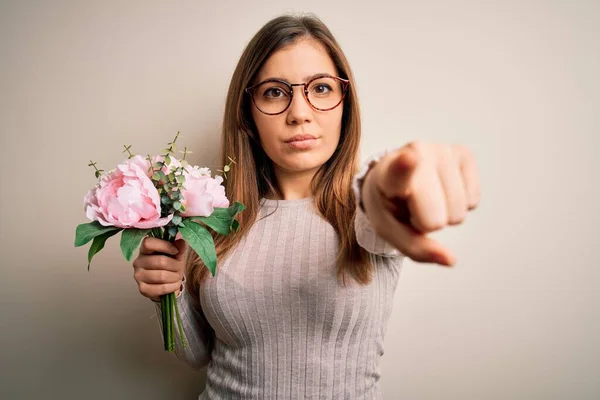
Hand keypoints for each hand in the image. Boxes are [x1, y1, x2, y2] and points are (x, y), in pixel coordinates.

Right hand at [132, 237, 187, 300]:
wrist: (168, 284)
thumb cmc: (170, 266)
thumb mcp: (176, 255)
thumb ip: (179, 248)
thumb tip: (182, 242)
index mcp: (144, 250)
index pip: (148, 243)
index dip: (164, 246)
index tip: (175, 251)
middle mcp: (138, 262)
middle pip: (160, 261)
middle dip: (175, 265)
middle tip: (178, 268)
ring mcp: (138, 276)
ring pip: (162, 276)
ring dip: (174, 277)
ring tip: (176, 277)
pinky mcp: (143, 289)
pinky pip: (162, 288)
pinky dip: (172, 286)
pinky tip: (174, 284)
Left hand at [361, 141, 479, 265]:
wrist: (392, 177)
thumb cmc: (390, 204)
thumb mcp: (390, 231)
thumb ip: (416, 249)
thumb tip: (451, 259)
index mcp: (388, 173)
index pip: (400, 169)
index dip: (406, 166)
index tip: (410, 157)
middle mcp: (417, 153)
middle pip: (438, 219)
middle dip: (428, 222)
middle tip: (412, 206)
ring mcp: (442, 150)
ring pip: (459, 212)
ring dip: (444, 212)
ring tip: (425, 196)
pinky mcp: (463, 153)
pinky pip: (473, 201)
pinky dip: (460, 203)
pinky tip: (441, 189)